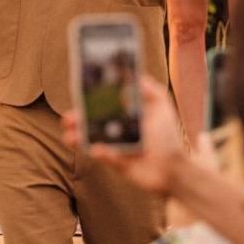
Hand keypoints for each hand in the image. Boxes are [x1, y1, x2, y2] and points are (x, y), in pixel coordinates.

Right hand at [61, 77, 185, 195]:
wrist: (175, 169)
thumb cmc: (169, 138)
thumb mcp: (163, 108)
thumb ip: (151, 90)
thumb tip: (136, 74)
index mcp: (126, 115)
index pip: (103, 104)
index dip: (90, 100)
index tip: (79, 94)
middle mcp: (118, 129)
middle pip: (92, 122)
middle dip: (77, 119)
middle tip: (67, 118)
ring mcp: (115, 146)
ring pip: (90, 140)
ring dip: (78, 137)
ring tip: (69, 136)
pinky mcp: (116, 163)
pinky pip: (104, 156)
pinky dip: (99, 152)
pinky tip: (96, 149)